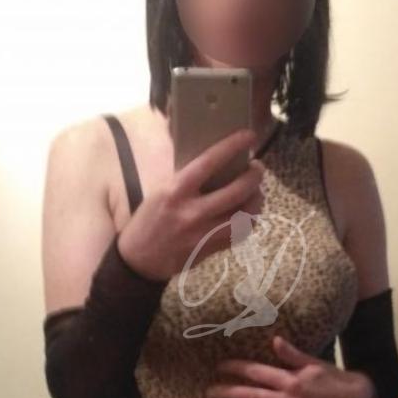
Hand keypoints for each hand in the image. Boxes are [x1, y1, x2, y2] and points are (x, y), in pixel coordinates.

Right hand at [117, 128, 265, 281]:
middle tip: (257, 169)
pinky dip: (249, 221)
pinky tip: (248, 214)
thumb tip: (212, 161)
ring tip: (257, 191)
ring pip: (244, 216)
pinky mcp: (210, 249)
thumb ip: (186, 179)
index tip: (248, 136)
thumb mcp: (160, 192)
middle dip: (254, 176)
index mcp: (176, 191)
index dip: (232, 146)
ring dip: (257, 200)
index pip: (209, 162)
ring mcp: (204, 233)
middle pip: (237, 191)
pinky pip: (239, 234)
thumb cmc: (148, 220)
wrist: (139, 260)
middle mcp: (192, 211)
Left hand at [205, 334, 377, 397]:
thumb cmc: (331, 377)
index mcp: (290, 381)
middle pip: (251, 397)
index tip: (220, 367)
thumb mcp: (312, 362)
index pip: (256, 373)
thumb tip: (274, 340)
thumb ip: (291, 354)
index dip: (236, 369)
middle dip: (228, 394)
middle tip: (210, 393)